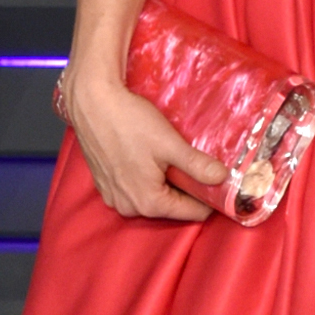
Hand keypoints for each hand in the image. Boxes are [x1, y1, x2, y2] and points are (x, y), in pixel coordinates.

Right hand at [60, 63, 225, 221]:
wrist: (91, 102)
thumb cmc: (129, 122)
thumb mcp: (170, 144)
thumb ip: (197, 166)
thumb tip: (223, 179)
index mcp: (148, 203)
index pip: (193, 212)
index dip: (209, 197)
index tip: (218, 179)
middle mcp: (129, 208)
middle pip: (172, 206)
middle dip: (186, 188)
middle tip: (193, 161)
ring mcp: (114, 198)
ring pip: (153, 197)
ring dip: (166, 182)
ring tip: (170, 156)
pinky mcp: (104, 185)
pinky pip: (135, 189)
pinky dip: (146, 178)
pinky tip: (148, 156)